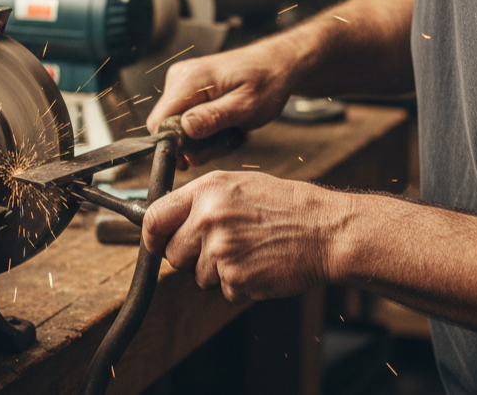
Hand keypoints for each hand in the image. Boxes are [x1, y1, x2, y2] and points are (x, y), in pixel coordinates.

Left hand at [142, 171, 333, 302]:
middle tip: (222, 247)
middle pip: (172, 254)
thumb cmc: (284, 206)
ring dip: (218, 271)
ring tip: (249, 250)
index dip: (152, 236)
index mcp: (206, 190)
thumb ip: (201, 200)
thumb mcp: (238, 186)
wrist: (324, 230)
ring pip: (198, 276)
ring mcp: (221, 250)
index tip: (156, 243)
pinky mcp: (236, 278)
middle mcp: (208, 218)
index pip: (154, 217)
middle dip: (190, 257)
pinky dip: (240, 284)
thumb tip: (168, 219)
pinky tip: (260, 264)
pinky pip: (224, 290)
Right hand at [146, 38, 296, 166]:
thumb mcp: (246, 106)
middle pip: (166, 127)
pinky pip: (185, 120)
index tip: (200, 154)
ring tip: (231, 130)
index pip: (159, 122)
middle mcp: (178, 78)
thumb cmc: (267, 82)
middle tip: (226, 141)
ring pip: (177, 127)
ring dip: (203, 138)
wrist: (276, 64)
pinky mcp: (187, 90)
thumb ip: (214, 117)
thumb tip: (183, 129)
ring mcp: (181, 83)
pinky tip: (226, 124)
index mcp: (189, 79)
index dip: (175, 144)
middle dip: (194, 143)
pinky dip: (205, 129)